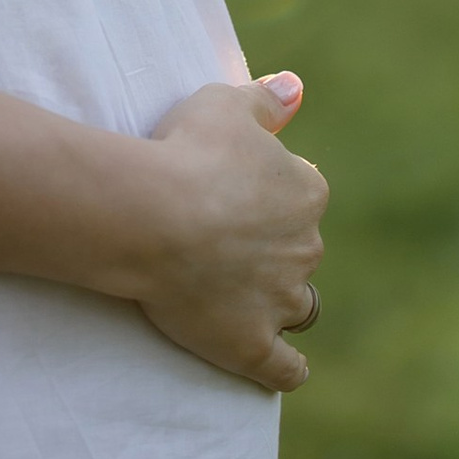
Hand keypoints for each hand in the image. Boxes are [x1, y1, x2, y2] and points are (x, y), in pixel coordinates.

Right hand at [120, 73, 326, 389]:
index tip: (231, 192)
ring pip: (299, 306)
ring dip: (281, 301)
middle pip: (300, 249)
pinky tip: (282, 369)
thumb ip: (265, 99)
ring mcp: (281, 300)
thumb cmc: (185, 151)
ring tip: (243, 297)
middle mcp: (305, 248)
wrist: (153, 216)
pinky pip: (286, 369)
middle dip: (273, 248)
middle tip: (221, 241)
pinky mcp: (253, 344)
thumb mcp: (224, 103)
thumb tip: (295, 88)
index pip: (301, 192)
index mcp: (305, 192)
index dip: (268, 194)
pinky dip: (286, 369)